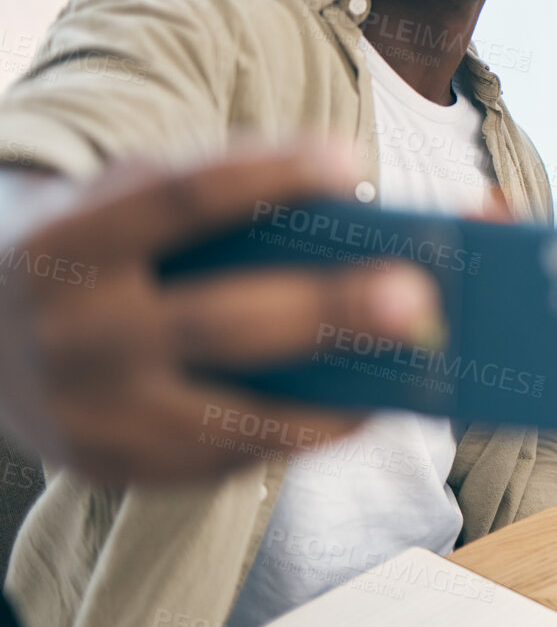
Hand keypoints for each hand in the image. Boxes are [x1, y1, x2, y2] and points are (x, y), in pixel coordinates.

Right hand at [0, 143, 442, 485]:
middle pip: (216, 321)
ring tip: (414, 369)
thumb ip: (210, 204)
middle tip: (418, 295)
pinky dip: (301, 435)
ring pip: (227, 416)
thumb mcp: (121, 205)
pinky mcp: (111, 469)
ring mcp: (87, 414)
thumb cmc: (93, 251)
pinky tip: (363, 408)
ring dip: (333, 397)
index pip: (173, 198)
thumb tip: (352, 219)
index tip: (349, 157)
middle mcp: (71, 332)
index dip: (262, 174)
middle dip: (325, 309)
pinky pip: (223, 461)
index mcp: (69, 242)